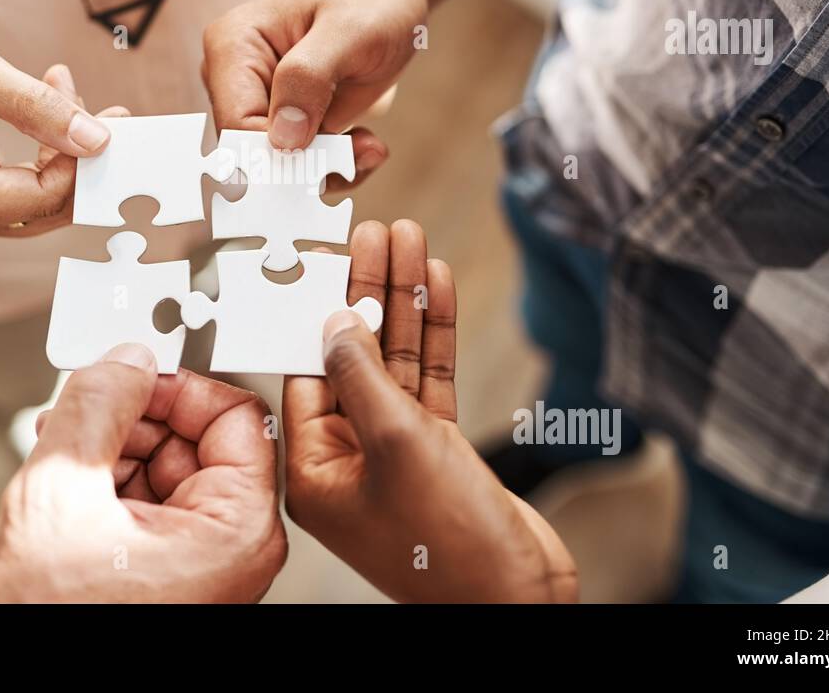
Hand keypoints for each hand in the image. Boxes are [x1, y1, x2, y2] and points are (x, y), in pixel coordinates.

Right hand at [0, 29, 124, 239]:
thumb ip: (41, 108)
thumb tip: (99, 140)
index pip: (41, 196)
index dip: (82, 162)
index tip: (109, 118)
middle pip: (46, 207)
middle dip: (82, 159)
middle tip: (108, 111)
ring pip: (42, 202)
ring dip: (68, 154)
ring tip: (67, 93)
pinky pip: (27, 193)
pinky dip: (49, 157)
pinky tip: (55, 112)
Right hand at [0, 344, 286, 602]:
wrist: (21, 689)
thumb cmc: (55, 622)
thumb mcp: (62, 491)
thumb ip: (96, 406)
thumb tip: (123, 358)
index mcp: (237, 530)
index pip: (237, 413)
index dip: (179, 385)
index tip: (131, 372)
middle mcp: (231, 544)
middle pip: (198, 436)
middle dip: (136, 417)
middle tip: (84, 413)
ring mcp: (200, 558)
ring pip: (166, 462)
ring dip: (113, 447)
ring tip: (68, 459)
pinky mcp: (169, 568)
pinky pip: (148, 496)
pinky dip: (107, 479)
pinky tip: (72, 487)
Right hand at [202, 0, 426, 166]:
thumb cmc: (368, 1)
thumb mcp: (347, 31)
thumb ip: (308, 78)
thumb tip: (283, 138)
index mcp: (232, 45)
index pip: (237, 123)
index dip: (281, 152)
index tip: (334, 158)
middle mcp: (234, 78)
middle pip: (254, 151)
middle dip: (311, 163)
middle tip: (365, 150)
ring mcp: (256, 102)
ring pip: (278, 166)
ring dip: (328, 168)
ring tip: (370, 146)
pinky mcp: (281, 121)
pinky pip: (298, 164)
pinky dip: (334, 165)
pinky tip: (364, 145)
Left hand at [283, 220, 576, 602]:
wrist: (519, 596)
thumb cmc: (451, 544)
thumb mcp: (397, 444)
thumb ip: (363, 376)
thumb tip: (335, 322)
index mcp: (314, 469)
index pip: (310, 370)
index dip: (324, 308)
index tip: (332, 256)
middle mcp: (348, 458)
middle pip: (355, 354)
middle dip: (370, 291)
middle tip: (381, 232)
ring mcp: (394, 452)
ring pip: (396, 360)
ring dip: (406, 302)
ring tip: (412, 242)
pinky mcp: (436, 450)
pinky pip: (429, 379)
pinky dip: (437, 334)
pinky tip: (437, 286)